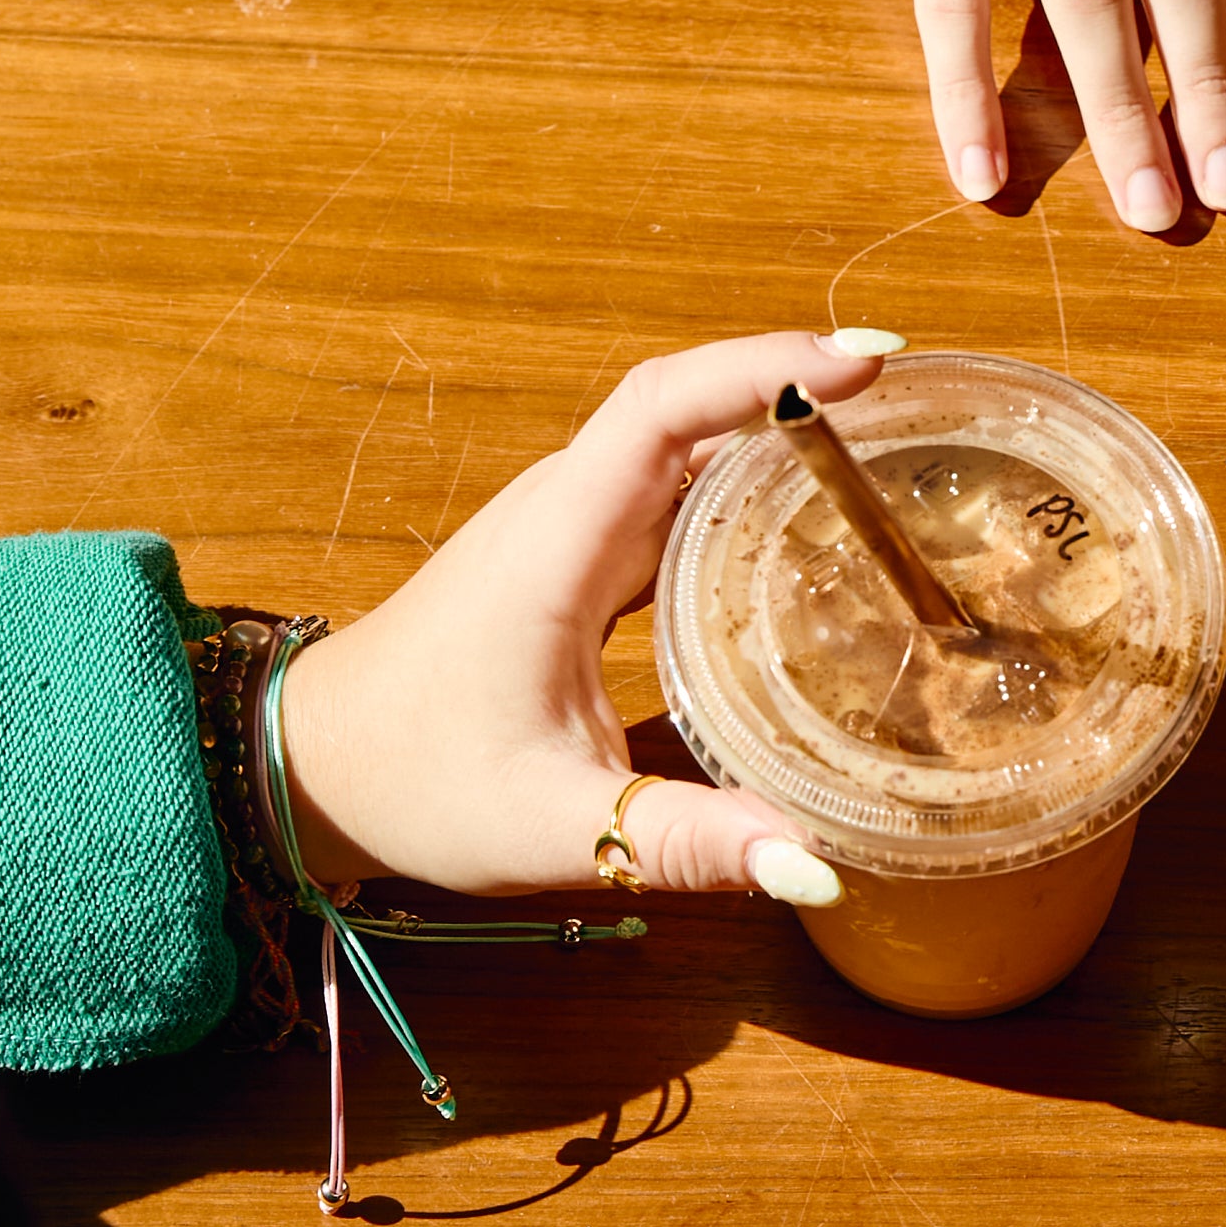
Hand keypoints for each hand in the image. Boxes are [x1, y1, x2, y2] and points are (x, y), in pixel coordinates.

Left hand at [274, 327, 883, 899]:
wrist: (310, 768)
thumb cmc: (414, 782)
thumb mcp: (558, 827)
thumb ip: (687, 842)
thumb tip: (812, 867)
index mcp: (555, 546)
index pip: (662, 409)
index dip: (763, 368)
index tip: (864, 359)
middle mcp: (562, 512)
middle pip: (688, 405)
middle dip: (795, 380)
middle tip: (915, 395)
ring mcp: (566, 527)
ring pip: (681, 440)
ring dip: (772, 420)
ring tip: (888, 433)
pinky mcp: (573, 556)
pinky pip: (669, 484)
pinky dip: (742, 475)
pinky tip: (808, 512)